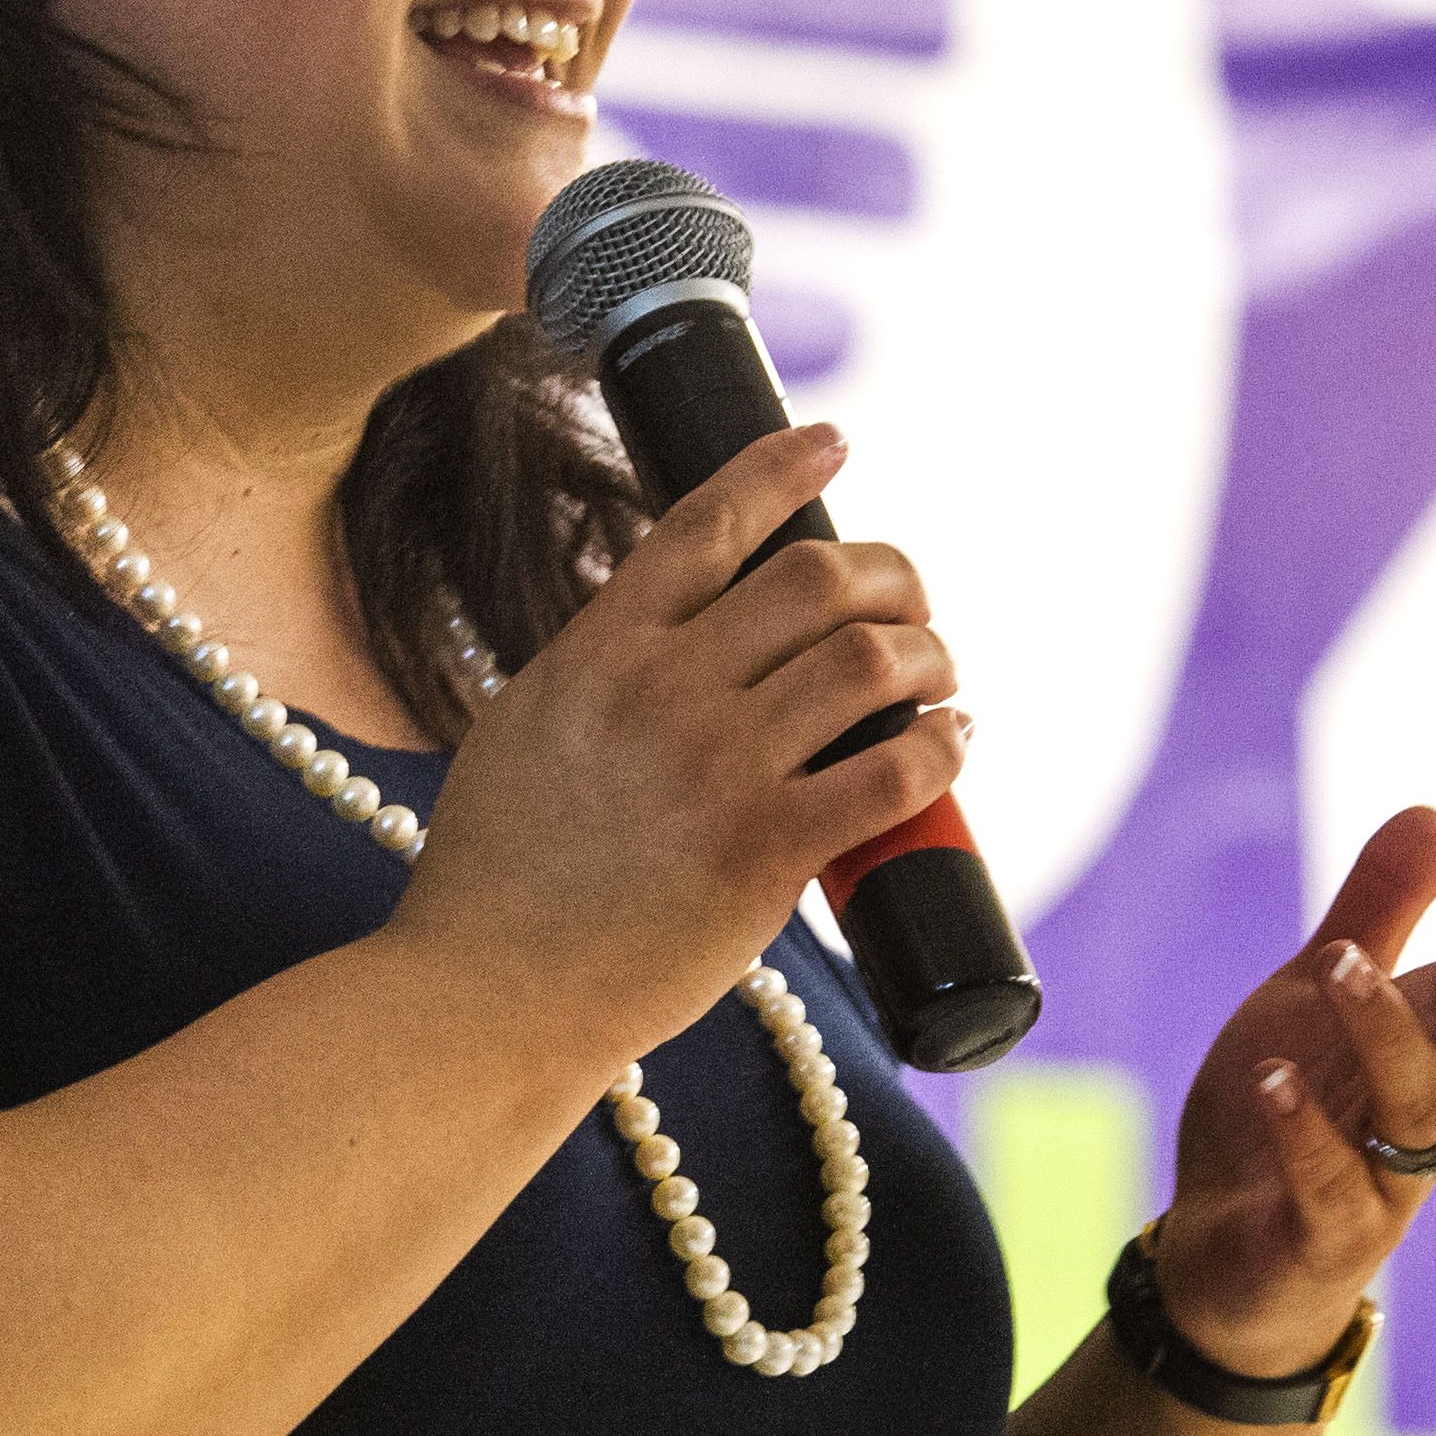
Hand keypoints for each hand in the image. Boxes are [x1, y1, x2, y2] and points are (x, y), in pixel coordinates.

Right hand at [397, 423, 970, 1064]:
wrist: (485, 996)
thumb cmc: (496, 880)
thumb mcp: (524, 733)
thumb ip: (597, 676)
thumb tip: (670, 640)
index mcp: (598, 651)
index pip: (707, 521)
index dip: (783, 466)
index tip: (833, 439)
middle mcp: (661, 691)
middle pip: (815, 576)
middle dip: (891, 574)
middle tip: (912, 602)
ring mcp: (715, 769)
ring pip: (868, 661)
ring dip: (927, 653)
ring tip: (937, 675)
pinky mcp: (765, 854)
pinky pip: (891, 774)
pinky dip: (941, 744)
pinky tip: (950, 741)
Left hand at [1149, 810, 1435, 1379]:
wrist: (1226, 1263)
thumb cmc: (1287, 1117)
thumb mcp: (1313, 996)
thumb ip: (1379, 911)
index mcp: (1435, 1041)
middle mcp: (1429, 1105)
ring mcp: (1386, 1176)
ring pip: (1424, 1104)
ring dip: (1389, 1028)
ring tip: (1342, 959)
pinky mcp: (1325, 1237)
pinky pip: (1331, 1187)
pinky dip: (1304, 1133)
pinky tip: (1273, 1079)